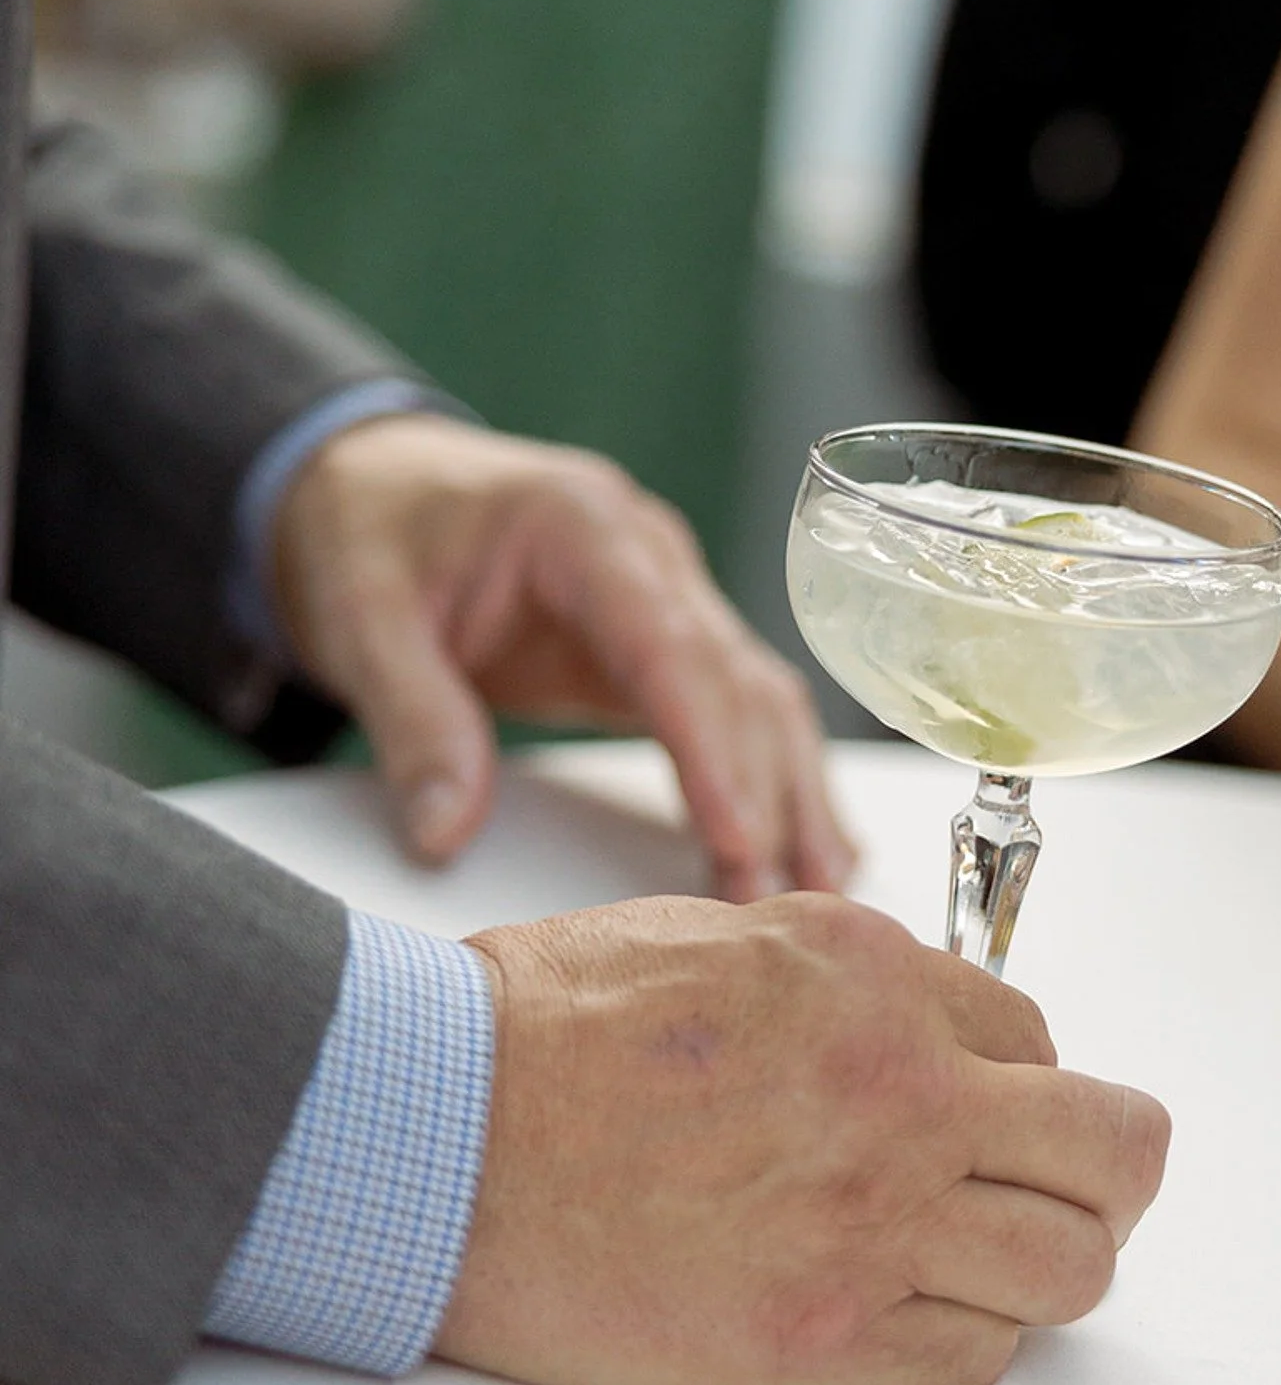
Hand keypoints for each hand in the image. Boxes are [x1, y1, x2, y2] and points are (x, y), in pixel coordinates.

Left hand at [272, 414, 853, 896]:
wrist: (368, 481)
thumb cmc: (368, 531)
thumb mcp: (360, 618)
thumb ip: (411, 721)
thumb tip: (446, 836)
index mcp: (584, 527)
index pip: (671, 645)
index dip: (711, 746)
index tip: (736, 836)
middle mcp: (650, 555)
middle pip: (740, 680)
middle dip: (770, 794)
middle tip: (780, 903)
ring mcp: (668, 597)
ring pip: (759, 699)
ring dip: (792, 796)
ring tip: (817, 892)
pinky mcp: (661, 645)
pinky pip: (733, 713)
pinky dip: (769, 780)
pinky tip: (800, 849)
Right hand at [436, 895, 1170, 1384]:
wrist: (424, 1138)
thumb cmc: (538, 1031)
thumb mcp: (720, 937)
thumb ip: (850, 981)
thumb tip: (919, 1020)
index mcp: (874, 977)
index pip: (1041, 1037)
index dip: (1023, 1081)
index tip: (989, 1111)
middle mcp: (901, 1095)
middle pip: (1116, 1152)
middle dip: (1107, 1170)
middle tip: (1064, 1189)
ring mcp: (870, 1226)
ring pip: (1072, 1270)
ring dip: (1047, 1263)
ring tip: (983, 1260)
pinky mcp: (820, 1340)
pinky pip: (976, 1356)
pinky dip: (966, 1336)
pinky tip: (903, 1308)